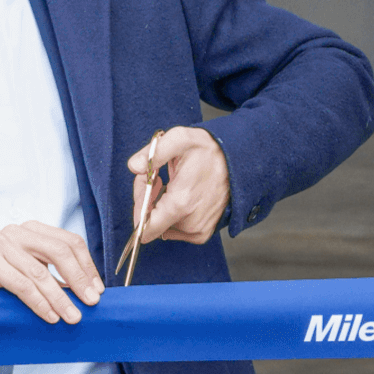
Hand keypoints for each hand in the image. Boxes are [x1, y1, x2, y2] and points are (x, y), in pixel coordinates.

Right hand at [0, 221, 103, 323]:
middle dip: (78, 279)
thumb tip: (90, 290)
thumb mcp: (36, 263)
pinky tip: (50, 315)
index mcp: (34, 229)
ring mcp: (1, 246)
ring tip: (71, 315)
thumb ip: (59, 270)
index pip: (70, 242)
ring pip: (40, 273)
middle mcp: (17, 232)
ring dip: (59, 298)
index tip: (97, 289)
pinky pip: (22, 285)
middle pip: (58, 252)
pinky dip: (39, 303)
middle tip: (90, 301)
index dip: (87, 266)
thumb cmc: (10, 271)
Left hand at [127, 126, 230, 245]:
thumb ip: (154, 153)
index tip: (147, 183)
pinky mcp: (202, 233)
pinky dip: (171, 214)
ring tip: (170, 182)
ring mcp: (197, 230)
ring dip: (159, 205)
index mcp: (181, 203)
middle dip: (147, 200)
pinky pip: (174, 230)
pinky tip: (179, 194)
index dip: (138, 204)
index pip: (144, 227)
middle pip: (150, 223)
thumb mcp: (180, 139)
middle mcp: (190, 223)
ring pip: (161, 225)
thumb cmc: (209, 150)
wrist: (239, 160)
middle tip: (158, 177)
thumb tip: (134, 166)